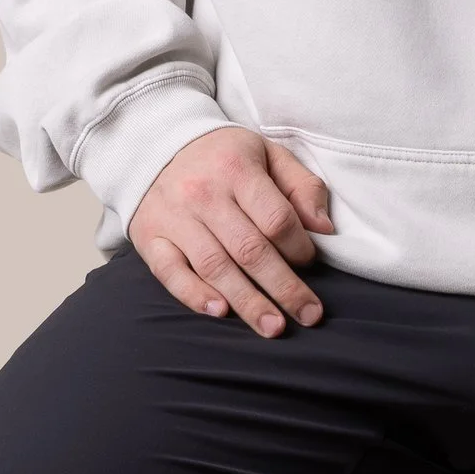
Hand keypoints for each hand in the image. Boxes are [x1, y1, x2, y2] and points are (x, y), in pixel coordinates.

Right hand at [128, 128, 334, 336]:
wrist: (155, 147)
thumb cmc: (223, 157)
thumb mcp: (268, 154)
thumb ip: (302, 186)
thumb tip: (324, 228)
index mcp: (236, 169)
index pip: (276, 219)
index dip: (299, 247)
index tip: (310, 262)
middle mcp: (203, 194)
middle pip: (250, 250)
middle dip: (283, 288)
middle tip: (308, 316)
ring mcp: (174, 218)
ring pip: (215, 267)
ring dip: (247, 301)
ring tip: (273, 327)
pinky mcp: (150, 237)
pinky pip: (170, 272)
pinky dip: (194, 295)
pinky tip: (220, 312)